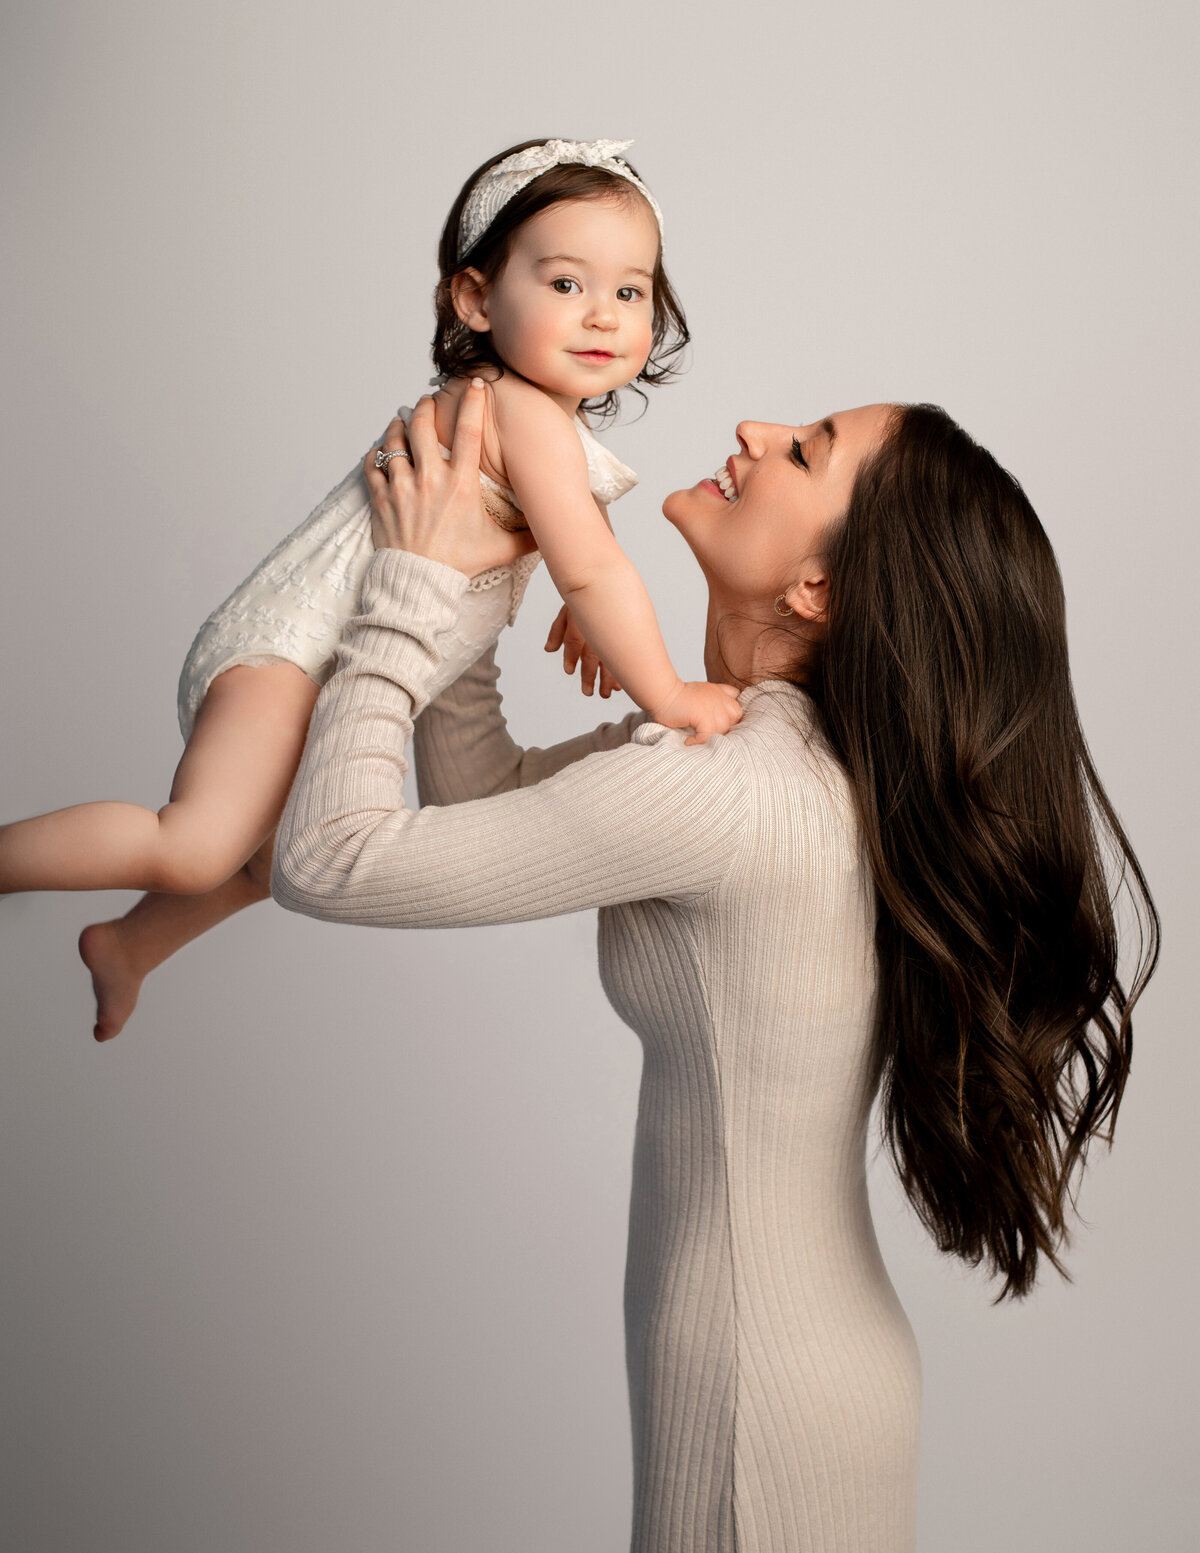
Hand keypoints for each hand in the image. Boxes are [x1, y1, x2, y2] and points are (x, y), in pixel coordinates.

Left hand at [364, 384, 536, 576]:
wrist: (420, 584)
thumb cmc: (458, 565)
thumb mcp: (500, 549)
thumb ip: (528, 538)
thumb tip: (554, 533)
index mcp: (461, 484)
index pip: (469, 431)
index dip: (473, 403)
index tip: (474, 386)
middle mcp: (430, 478)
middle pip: (422, 425)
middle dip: (426, 407)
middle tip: (429, 402)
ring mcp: (402, 487)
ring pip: (393, 440)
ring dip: (397, 427)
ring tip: (401, 422)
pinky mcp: (381, 499)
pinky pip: (372, 465)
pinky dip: (375, 455)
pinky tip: (380, 452)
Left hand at [544, 605, 622, 698]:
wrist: (608, 580)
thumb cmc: (586, 596)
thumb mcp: (568, 610)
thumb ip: (557, 630)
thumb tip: (549, 649)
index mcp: (581, 620)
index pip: (574, 640)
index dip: (571, 656)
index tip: (569, 671)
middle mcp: (596, 628)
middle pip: (592, 654)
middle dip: (589, 675)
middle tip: (588, 692)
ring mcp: (610, 632)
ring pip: (610, 658)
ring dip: (608, 678)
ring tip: (605, 694)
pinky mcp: (622, 635)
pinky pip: (623, 655)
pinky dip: (622, 671)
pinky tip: (619, 685)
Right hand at [652, 679, 743, 745]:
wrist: (663, 693)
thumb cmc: (678, 695)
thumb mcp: (703, 691)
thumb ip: (715, 699)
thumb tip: (720, 717)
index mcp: (721, 693)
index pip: (737, 708)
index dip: (731, 718)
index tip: (721, 726)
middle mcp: (720, 699)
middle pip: (734, 718)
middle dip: (725, 728)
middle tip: (709, 734)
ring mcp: (714, 708)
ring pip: (723, 729)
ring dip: (711, 736)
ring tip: (699, 739)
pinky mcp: (704, 717)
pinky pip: (708, 735)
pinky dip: (698, 741)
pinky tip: (689, 741)